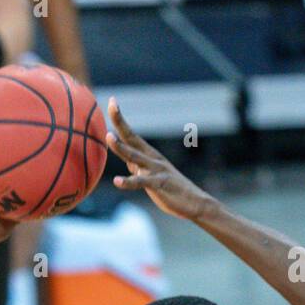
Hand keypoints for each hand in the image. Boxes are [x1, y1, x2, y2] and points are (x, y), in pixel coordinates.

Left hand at [106, 97, 213, 220]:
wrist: (196, 203)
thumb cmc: (172, 190)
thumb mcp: (151, 175)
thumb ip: (138, 166)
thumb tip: (125, 158)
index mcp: (149, 155)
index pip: (131, 134)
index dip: (120, 119)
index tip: (112, 101)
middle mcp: (152, 158)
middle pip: (132, 137)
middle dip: (120, 122)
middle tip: (112, 104)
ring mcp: (157, 170)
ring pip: (135, 157)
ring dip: (121, 147)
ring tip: (109, 137)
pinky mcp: (160, 184)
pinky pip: (142, 182)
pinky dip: (129, 182)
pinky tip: (117, 181)